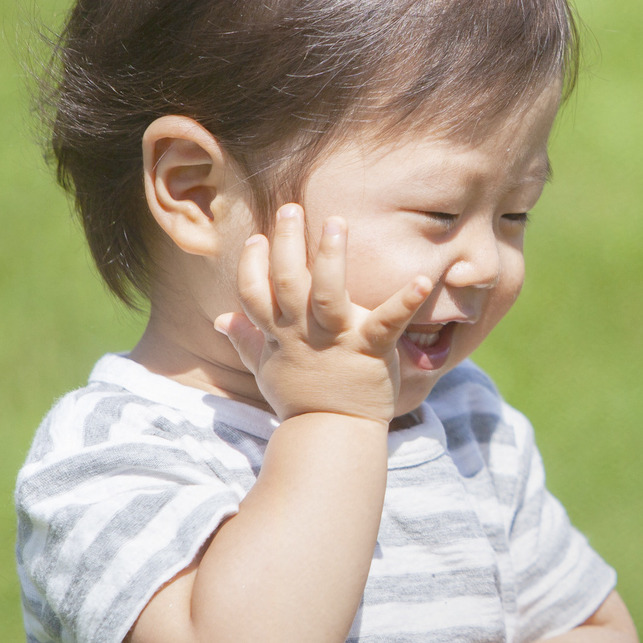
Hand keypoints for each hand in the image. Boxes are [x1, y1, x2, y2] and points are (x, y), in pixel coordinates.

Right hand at [214, 204, 431, 421]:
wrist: (332, 434)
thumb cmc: (300, 398)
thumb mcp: (265, 369)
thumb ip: (247, 340)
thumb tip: (221, 320)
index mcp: (279, 334)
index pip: (253, 293)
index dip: (251, 264)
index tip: (256, 238)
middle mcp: (303, 334)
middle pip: (288, 282)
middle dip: (287, 243)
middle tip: (292, 209)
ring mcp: (337, 341)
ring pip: (328, 294)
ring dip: (332, 257)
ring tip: (336, 223)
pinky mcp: (371, 350)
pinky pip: (388, 323)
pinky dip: (404, 301)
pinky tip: (421, 279)